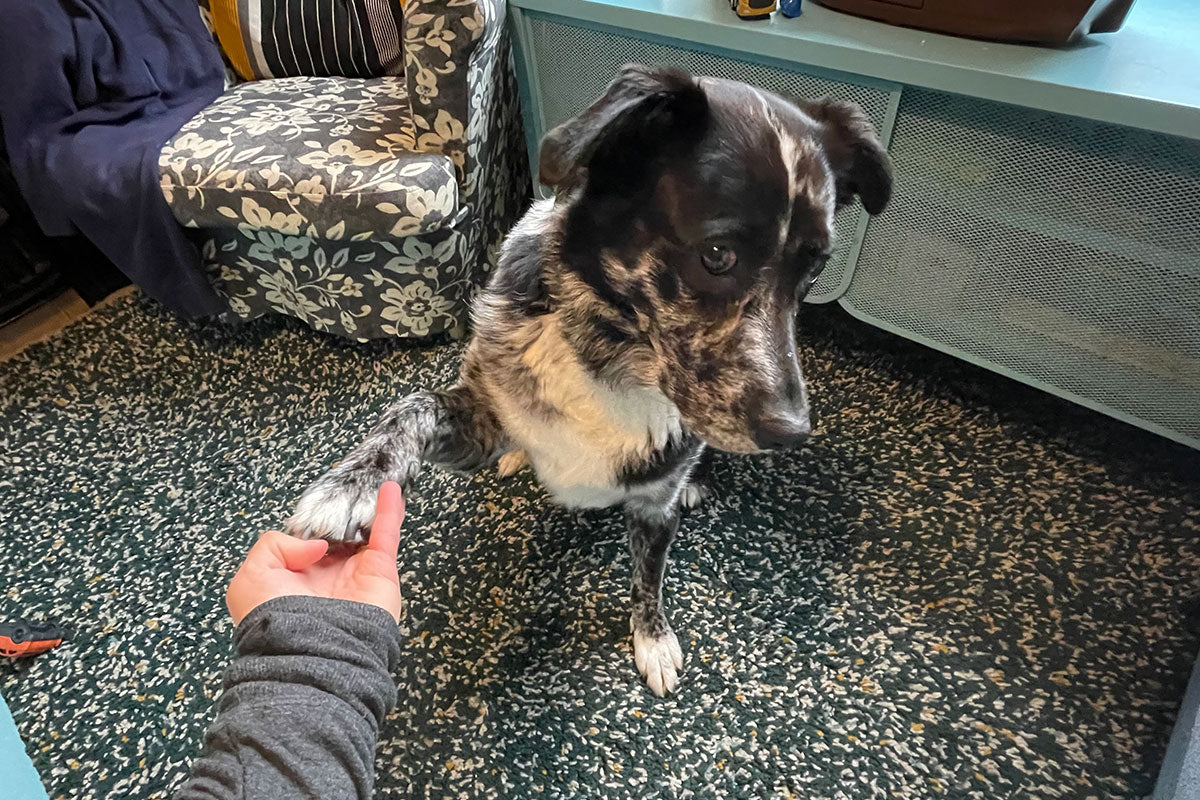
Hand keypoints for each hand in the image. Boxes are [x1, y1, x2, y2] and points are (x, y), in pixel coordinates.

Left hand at [226, 482, 404, 623]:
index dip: (306, 526)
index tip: (310, 511)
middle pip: (337, 535)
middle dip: (339, 514)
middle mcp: (325, 577)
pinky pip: (386, 535)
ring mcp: (355, 573)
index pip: (303, 544)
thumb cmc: (275, 618)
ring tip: (369, 481)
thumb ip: (275, 544)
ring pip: (364, 532)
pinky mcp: (380, 572)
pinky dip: (390, 511)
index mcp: (294, 580)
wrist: (311, 650)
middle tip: (341, 492)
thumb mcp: (251, 576)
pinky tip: (389, 489)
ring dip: (367, 507)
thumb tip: (316, 543)